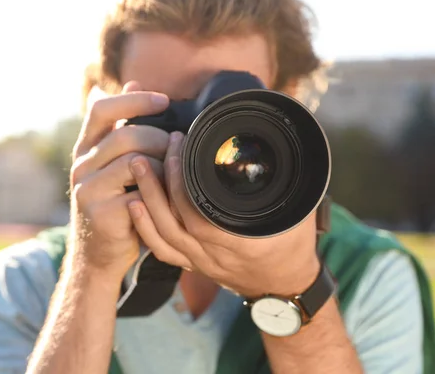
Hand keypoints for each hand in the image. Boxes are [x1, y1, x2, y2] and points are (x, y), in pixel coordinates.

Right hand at [68, 82, 170, 279]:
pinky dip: (159, 194)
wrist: (98, 254)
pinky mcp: (101, 213)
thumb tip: (134, 80)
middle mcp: (81, 166)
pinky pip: (139, 194)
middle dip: (160, 141)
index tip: (165, 101)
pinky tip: (167, 198)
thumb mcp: (112, 162)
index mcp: (85, 148)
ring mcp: (87, 190)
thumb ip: (122, 125)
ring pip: (134, 163)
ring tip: (174, 174)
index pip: (102, 109)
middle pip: (126, 137)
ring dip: (162, 167)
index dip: (134, 100)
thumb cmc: (114, 202)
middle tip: (177, 150)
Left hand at [127, 131, 320, 297]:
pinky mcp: (193, 264)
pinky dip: (145, 228)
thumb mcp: (299, 210)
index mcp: (243, 241)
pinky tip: (134, 206)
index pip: (201, 209)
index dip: (182, 179)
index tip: (179, 147)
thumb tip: (275, 148)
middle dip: (157, 182)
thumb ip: (286, 181)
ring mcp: (201, 262)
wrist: (285, 287)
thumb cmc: (294, 246)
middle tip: (149, 151)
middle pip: (174, 220)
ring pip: (163, 234)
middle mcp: (216, 254)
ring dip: (147, 199)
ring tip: (137, 168)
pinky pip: (162, 250)